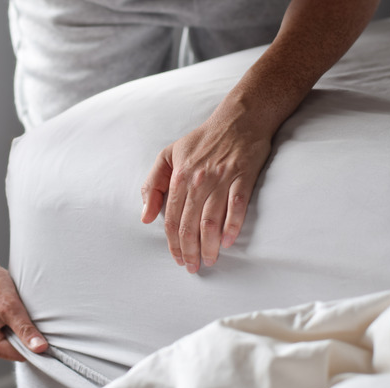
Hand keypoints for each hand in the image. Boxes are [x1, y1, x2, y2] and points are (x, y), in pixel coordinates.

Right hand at [0, 260, 47, 360]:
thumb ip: (25, 329)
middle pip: (17, 351)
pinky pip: (13, 336)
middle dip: (27, 337)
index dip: (34, 346)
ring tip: (22, 315)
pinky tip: (19, 316)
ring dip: (24, 331)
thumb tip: (40, 348)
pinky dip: (20, 327)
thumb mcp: (10, 307)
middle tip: (32, 319)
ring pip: (17, 344)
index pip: (18, 355)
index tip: (48, 337)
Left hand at [141, 103, 271, 272]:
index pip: (171, 218)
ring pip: (210, 221)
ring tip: (210, 261)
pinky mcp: (243, 177)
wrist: (239, 118)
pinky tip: (228, 242)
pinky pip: (236, 206)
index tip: (178, 258)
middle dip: (189, 251)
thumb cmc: (203, 139)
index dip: (172, 243)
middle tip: (193, 267)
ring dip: (209, 246)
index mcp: (179, 177)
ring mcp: (221, 179)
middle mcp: (198, 180)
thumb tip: (145, 216)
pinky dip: (232, 226)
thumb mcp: (169, 155)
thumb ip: (154, 185)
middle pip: (189, 225)